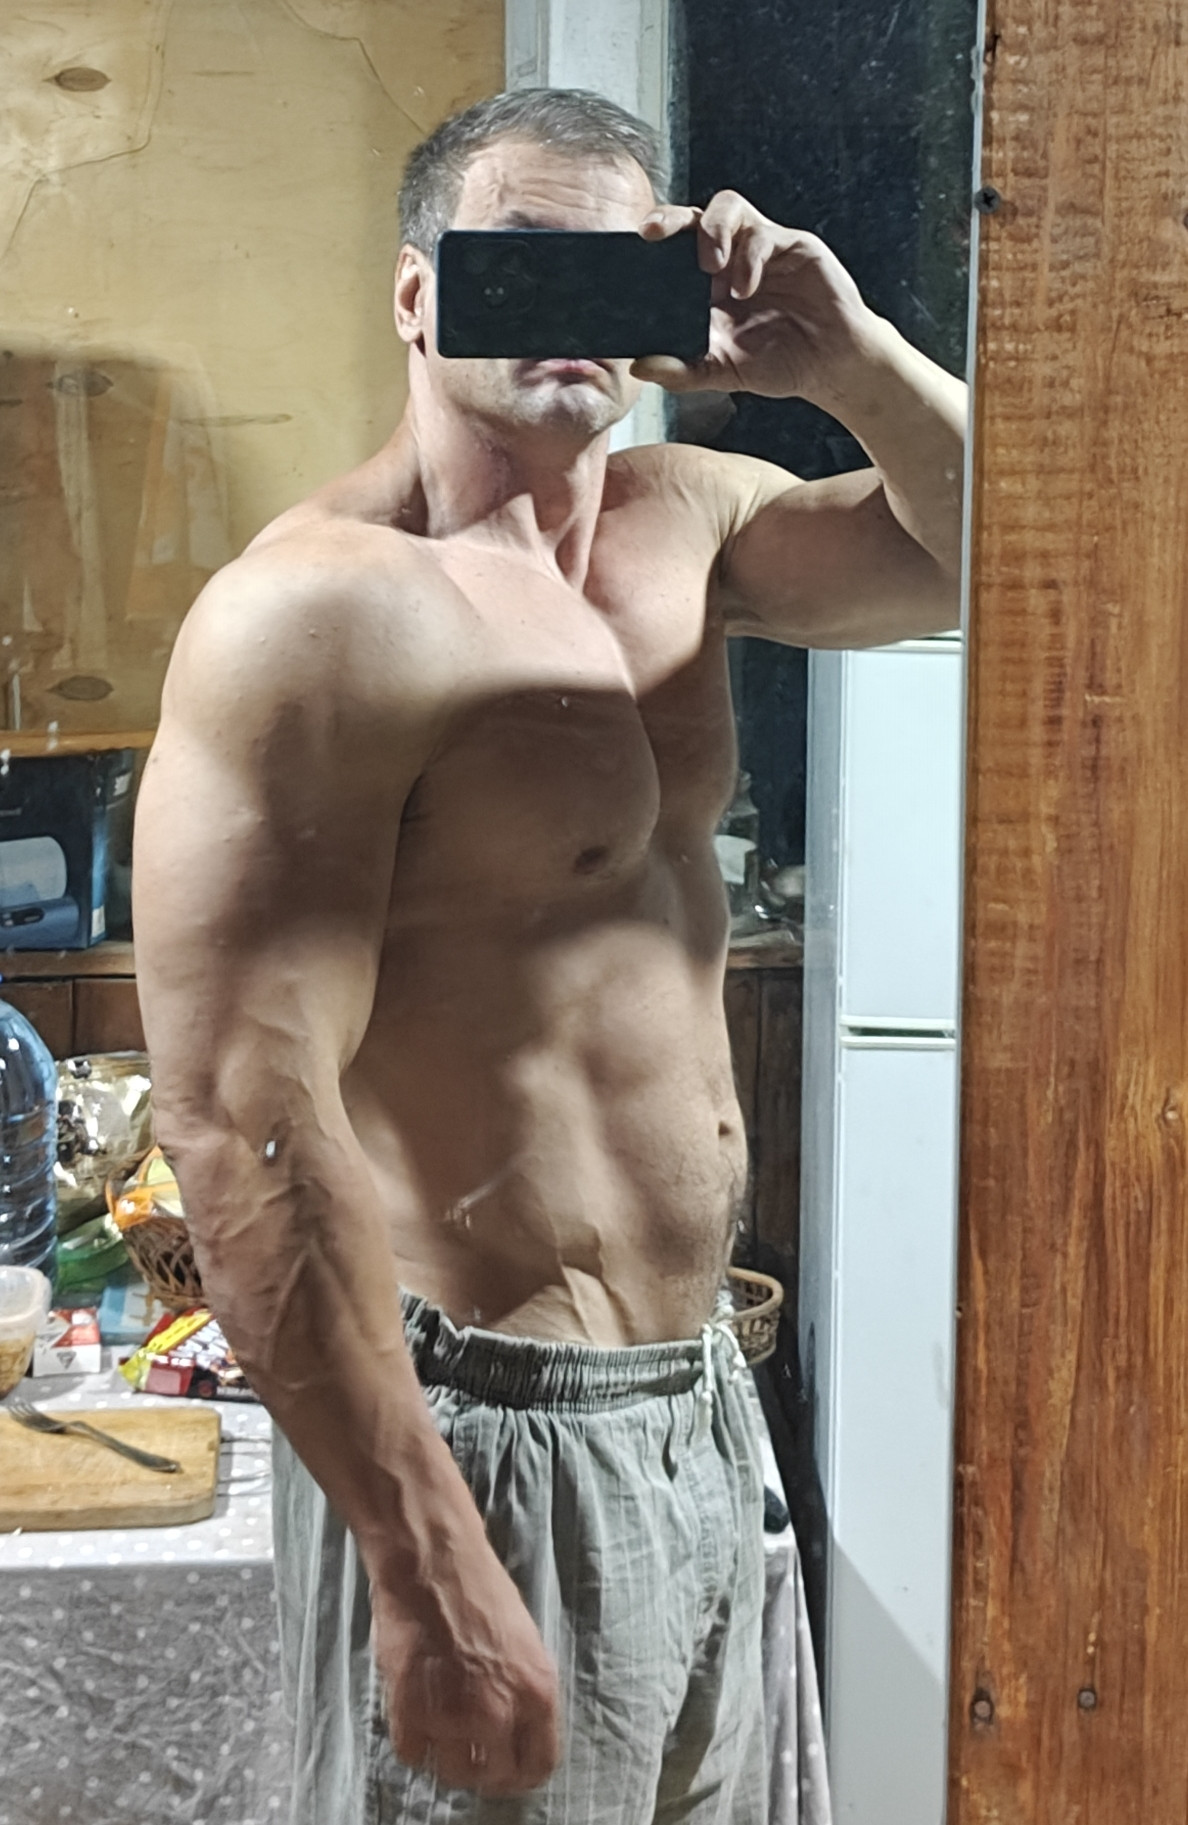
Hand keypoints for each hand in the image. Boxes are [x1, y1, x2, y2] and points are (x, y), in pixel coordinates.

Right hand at [372, 1559, 560, 1795]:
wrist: (431, 1562)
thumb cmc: (479, 1588)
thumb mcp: (525, 1639)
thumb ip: (523, 1691)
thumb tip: (515, 1729)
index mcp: (537, 1693)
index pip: (539, 1765)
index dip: (524, 1771)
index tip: (510, 1767)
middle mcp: (499, 1714)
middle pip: (497, 1778)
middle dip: (487, 1769)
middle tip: (474, 1753)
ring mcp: (453, 1718)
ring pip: (453, 1773)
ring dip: (449, 1757)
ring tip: (444, 1730)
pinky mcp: (410, 1714)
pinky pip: (414, 1755)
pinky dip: (414, 1742)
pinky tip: (417, 1715)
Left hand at [632, 192, 879, 406]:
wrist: (831, 367)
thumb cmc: (778, 364)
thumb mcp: (723, 372)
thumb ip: (683, 370)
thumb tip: (639, 366)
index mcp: (707, 284)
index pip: (672, 249)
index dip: (653, 242)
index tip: (630, 248)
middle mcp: (731, 258)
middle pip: (693, 216)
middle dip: (670, 218)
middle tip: (653, 234)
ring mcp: (761, 247)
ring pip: (728, 207)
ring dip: (713, 229)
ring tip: (711, 266)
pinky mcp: (794, 245)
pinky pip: (764, 235)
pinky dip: (750, 257)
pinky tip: (747, 287)